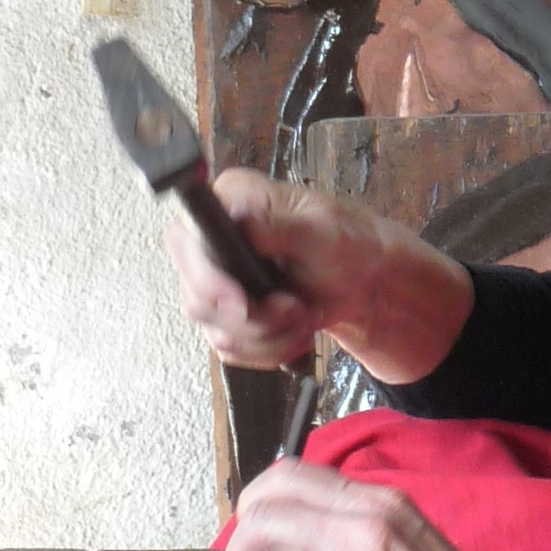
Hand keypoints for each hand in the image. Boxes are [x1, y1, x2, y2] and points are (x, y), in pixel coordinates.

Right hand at [164, 168, 473, 382]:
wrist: (365, 283)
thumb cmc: (349, 244)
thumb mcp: (321, 230)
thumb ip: (278, 225)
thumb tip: (239, 216)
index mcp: (230, 201)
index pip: (185, 243)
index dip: (207, 281)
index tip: (243, 304)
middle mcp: (212, 241)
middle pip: (197, 298)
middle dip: (254, 318)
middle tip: (296, 309)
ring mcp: (216, 282)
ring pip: (217, 332)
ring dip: (270, 336)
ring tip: (305, 315)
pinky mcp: (227, 315)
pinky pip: (233, 350)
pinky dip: (271, 349)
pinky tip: (297, 331)